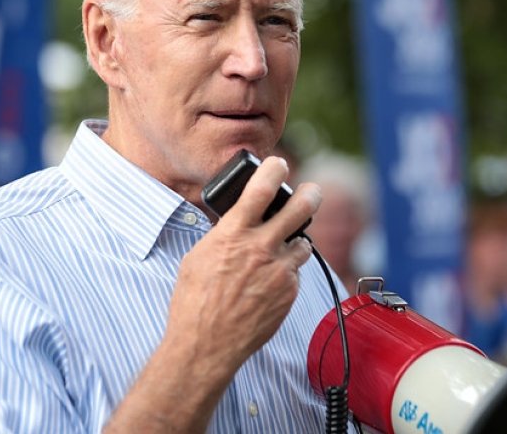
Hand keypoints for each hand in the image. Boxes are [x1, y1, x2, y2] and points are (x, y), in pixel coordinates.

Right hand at [166, 156, 319, 373]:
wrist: (206, 343)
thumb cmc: (194, 301)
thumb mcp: (198, 257)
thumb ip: (223, 236)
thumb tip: (235, 222)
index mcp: (233, 234)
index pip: (261, 189)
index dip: (274, 170)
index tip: (279, 163)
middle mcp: (260, 249)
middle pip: (299, 209)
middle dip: (309, 195)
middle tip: (312, 191)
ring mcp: (278, 272)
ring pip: (303, 245)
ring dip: (295, 242)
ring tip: (283, 248)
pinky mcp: (288, 293)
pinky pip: (294, 274)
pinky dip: (285, 274)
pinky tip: (268, 284)